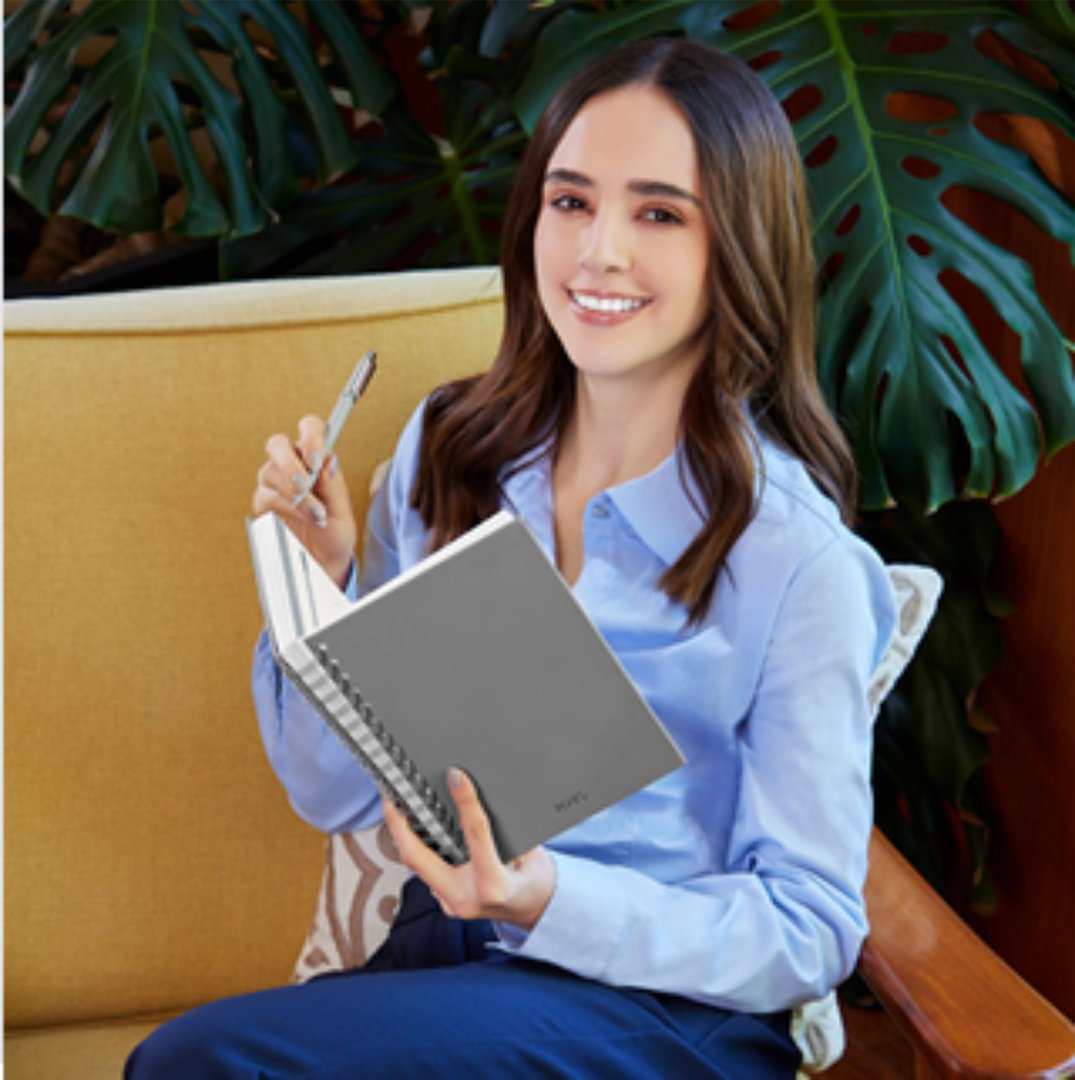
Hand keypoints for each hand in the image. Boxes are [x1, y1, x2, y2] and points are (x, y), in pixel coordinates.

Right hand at [252, 414, 357, 587]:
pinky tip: (303, 518)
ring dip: (296, 495)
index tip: (316, 457)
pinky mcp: (262, 502)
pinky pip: (266, 497)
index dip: (310, 435)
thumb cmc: (335, 529)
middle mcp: (290, 462)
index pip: (309, 427)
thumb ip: (333, 485)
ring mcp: (273, 481)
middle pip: (277, 444)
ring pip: (271, 472)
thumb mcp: (342, 509)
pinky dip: (287, 508)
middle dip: (290, 463)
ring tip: (317, 515)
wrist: (324, 559)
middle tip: (305, 485)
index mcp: (314, 455)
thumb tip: (328, 461)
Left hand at [382, 768, 555, 931]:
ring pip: (416, 866)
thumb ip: (506, 829)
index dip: (465, 801)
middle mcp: (466, 899)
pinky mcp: (445, 902)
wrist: (535, 913)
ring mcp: (451, 904)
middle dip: (398, 824)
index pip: (475, 835)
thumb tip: (478, 797)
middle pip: (418, 858)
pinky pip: (425, 872)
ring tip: (396, 804)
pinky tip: (413, 828)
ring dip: (403, 834)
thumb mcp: (532, 852)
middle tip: (390, 794)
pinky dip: (419, 848)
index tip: (456, 775)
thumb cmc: (535, 881)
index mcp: (494, 885)